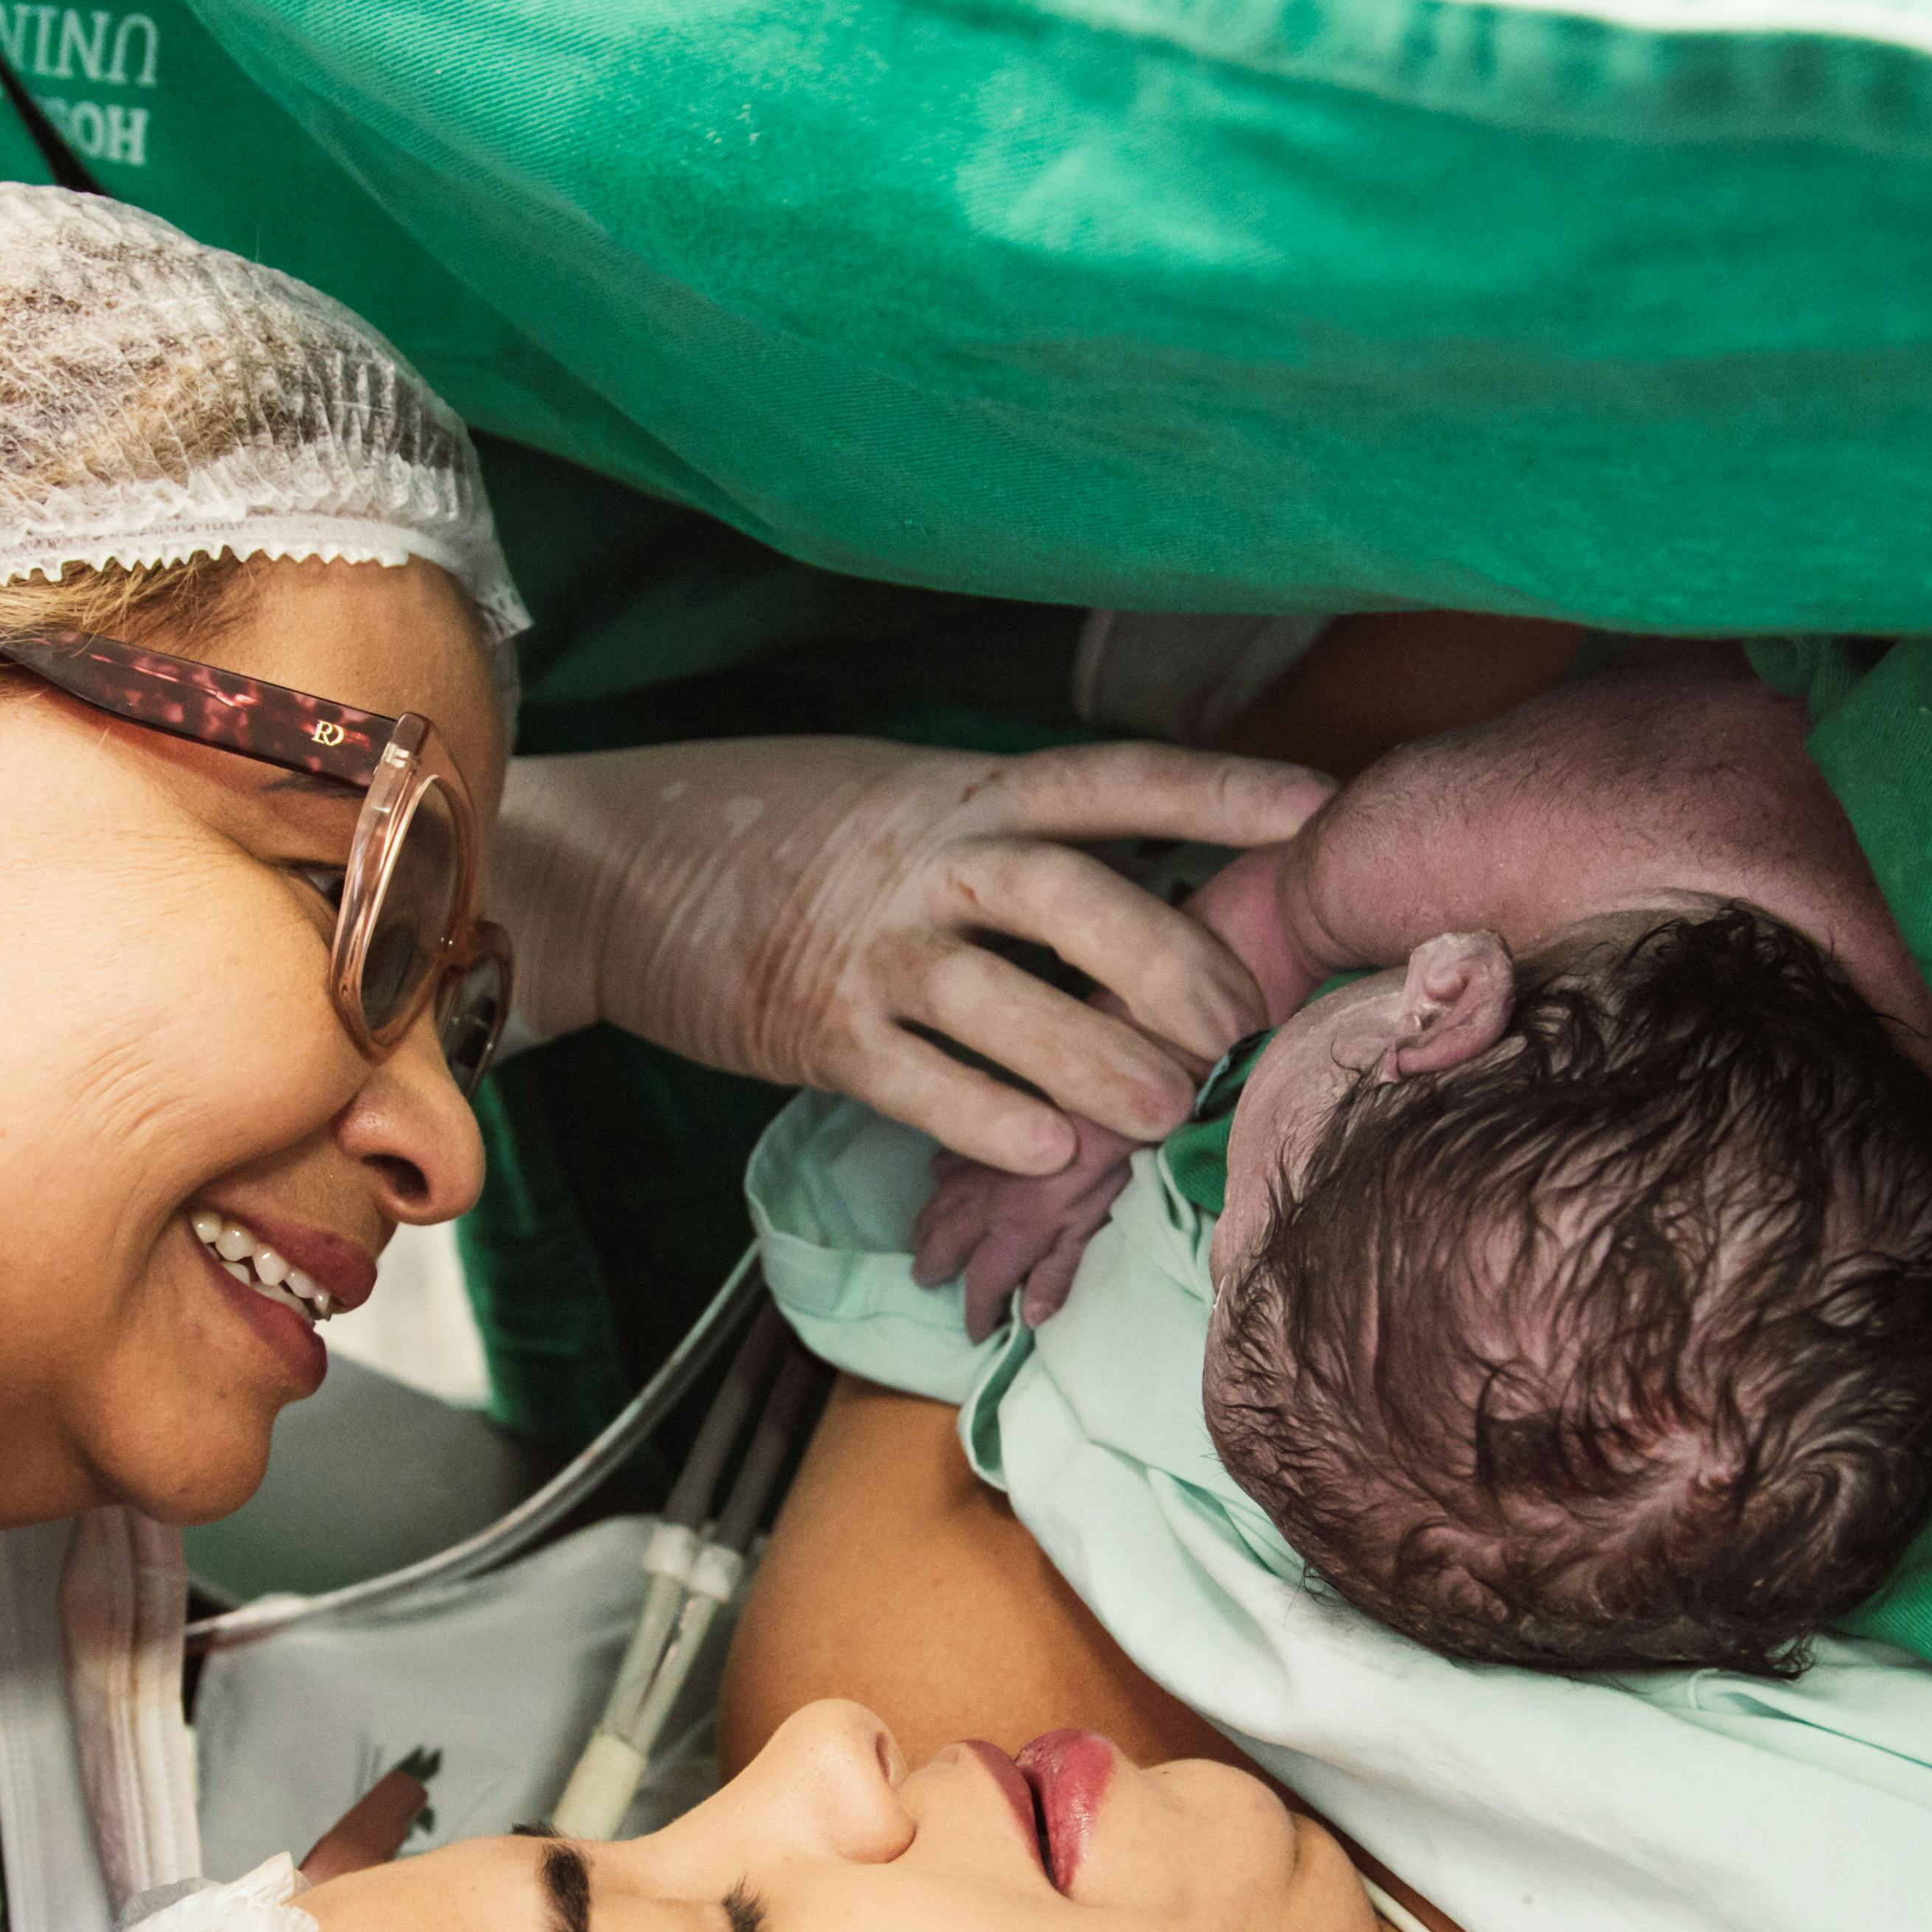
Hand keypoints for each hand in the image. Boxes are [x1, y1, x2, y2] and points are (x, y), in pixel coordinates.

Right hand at [497, 738, 1328, 1174]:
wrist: (610, 864)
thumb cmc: (771, 828)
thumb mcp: (899, 794)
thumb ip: (1006, 835)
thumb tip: (1141, 883)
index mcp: (963, 791)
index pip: (1112, 779)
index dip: (1218, 788)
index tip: (1320, 804)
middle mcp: (928, 858)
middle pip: (1076, 895)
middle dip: (1169, 961)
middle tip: (1236, 1022)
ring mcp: (871, 946)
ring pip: (1008, 1001)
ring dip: (1098, 1061)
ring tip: (1164, 1110)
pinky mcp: (814, 1028)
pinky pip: (918, 1080)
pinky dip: (990, 1118)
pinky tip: (1052, 1152)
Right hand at [913, 1125, 1140, 1336]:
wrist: (1100, 1102)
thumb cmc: (1108, 1166)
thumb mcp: (1092, 1225)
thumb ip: (1059, 1271)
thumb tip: (1032, 1319)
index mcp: (1015, 1233)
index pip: (982, 1287)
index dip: (977, 1314)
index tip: (977, 1332)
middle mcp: (982, 1206)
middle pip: (940, 1247)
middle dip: (931, 1270)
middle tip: (927, 1281)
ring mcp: (973, 1169)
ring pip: (932, 1207)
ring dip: (925, 1231)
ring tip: (923, 1244)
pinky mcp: (976, 1139)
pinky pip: (942, 1165)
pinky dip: (939, 1182)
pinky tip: (944, 1184)